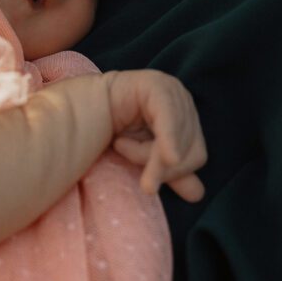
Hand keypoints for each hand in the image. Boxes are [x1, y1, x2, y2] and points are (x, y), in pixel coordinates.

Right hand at [104, 69, 206, 201]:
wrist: (84, 113)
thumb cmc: (114, 135)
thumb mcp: (146, 157)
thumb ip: (169, 172)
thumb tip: (198, 194)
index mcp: (186, 118)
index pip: (197, 155)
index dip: (176, 175)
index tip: (147, 184)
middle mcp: (184, 101)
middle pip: (191, 148)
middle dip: (158, 165)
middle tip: (127, 158)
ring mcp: (172, 90)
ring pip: (178, 138)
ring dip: (145, 153)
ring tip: (119, 145)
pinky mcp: (157, 86)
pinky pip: (168, 119)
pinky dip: (164, 142)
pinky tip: (142, 150)